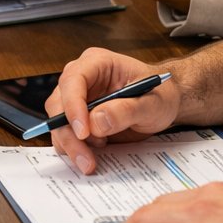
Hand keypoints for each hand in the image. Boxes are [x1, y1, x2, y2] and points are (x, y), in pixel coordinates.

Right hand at [46, 47, 180, 173]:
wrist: (164, 104)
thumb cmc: (160, 95)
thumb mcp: (152, 102)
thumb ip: (127, 110)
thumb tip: (96, 121)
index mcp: (96, 63)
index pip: (73, 80)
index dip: (73, 105)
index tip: (83, 131)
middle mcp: (81, 79)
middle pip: (58, 104)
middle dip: (69, 134)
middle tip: (85, 157)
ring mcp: (76, 98)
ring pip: (58, 123)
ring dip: (70, 145)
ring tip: (92, 160)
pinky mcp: (77, 118)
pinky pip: (65, 134)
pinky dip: (74, 149)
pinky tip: (91, 156)